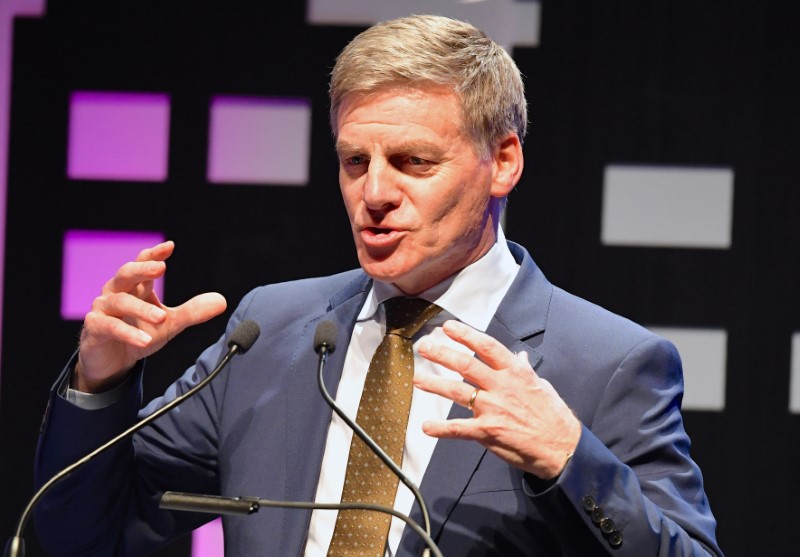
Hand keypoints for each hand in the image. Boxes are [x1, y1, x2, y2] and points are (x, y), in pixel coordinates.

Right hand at [75, 241, 226, 392]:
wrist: (113, 361)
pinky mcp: (95, 328)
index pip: (143, 263)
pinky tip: (145, 340)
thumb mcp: (169, 323)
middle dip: (142, 269)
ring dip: (142, 309)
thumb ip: (192, 311)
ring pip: (120, 301)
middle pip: (126, 273)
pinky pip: (110, 327)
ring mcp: (103, 309)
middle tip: (161, 269)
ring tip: (162, 318)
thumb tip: (221, 301)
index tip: (170, 246)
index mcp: (135, 286)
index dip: (154, 254)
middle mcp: (117, 292)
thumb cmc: (138, 332)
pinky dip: (128, 333)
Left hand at [413, 320, 581, 479]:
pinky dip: (441, 428)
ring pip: (457, 392)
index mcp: (515, 372)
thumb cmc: (553, 417)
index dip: (466, 335)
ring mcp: (493, 409)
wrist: (562, 448)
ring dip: (434, 384)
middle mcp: (502, 387)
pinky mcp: (488, 432)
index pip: (486, 346)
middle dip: (442, 354)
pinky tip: (426, 426)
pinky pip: (459, 428)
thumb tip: (519, 356)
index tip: (448, 328)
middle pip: (466, 365)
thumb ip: (525, 370)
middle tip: (424, 347)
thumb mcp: (541, 386)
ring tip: (417, 379)